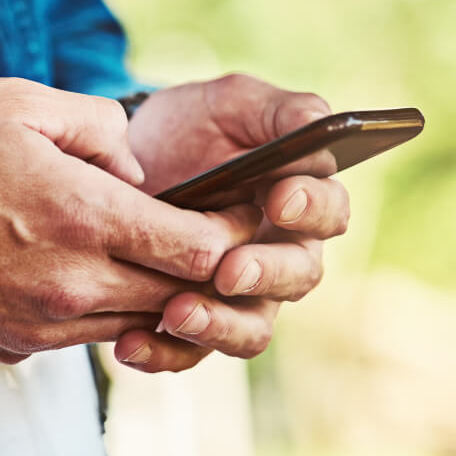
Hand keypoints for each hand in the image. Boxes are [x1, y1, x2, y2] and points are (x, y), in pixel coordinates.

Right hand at [0, 78, 267, 361]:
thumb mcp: (12, 103)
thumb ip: (96, 127)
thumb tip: (138, 167)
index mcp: (79, 218)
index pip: (198, 247)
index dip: (237, 235)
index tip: (248, 216)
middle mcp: (69, 285)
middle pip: (180, 294)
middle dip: (209, 269)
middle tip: (215, 234)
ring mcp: (41, 325)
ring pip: (137, 320)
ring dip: (157, 291)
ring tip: (153, 251)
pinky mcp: (15, 346)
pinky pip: (86, 334)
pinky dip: (105, 307)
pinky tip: (86, 271)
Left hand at [116, 74, 350, 371]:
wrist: (127, 161)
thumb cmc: (190, 127)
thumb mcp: (231, 103)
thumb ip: (278, 110)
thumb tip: (318, 121)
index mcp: (300, 200)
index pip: (328, 212)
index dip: (311, 207)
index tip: (279, 198)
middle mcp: (279, 254)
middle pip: (296, 279)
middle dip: (265, 275)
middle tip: (228, 269)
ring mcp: (237, 294)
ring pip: (249, 330)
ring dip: (218, 326)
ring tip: (177, 313)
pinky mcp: (194, 317)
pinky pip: (190, 351)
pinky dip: (164, 352)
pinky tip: (131, 343)